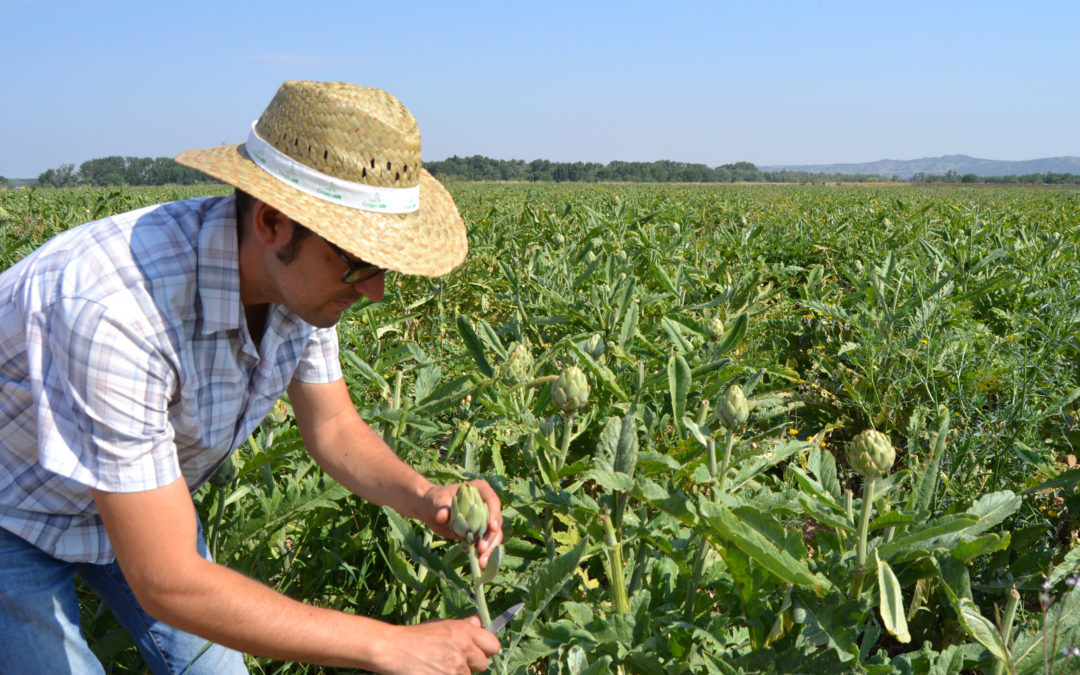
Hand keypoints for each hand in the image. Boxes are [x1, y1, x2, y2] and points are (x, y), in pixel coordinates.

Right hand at [377, 616, 499, 673]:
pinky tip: (434, 671)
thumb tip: (479, 623)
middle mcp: (463, 648)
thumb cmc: (414, 636)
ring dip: (457, 673)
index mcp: (464, 631)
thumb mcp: (441, 624)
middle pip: (483, 664)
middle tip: (452, 661)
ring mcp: (456, 667)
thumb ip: (464, 626)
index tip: (475, 653)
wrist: (392, 648)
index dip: (485, 650)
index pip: (493, 645)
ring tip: (438, 666)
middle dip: (471, 664)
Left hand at [423, 479, 502, 566]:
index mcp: (479, 490)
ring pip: (494, 534)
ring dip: (490, 548)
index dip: (494, 513)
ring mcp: (485, 519)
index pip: (492, 500)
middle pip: (496, 520)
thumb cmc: (434, 501)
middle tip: (481, 549)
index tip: (492, 527)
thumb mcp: (436, 502)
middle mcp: (486, 504)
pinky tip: (479, 563)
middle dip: (491, 536)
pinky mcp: (480, 532)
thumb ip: (440, 507)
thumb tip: (442, 516)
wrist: (431, 511)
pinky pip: (487, 542)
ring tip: (481, 561)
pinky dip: (484, 553)